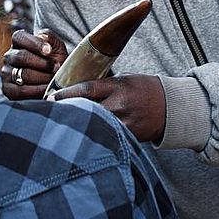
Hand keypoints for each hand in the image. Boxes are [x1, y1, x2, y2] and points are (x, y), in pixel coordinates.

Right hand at [1, 29, 68, 99]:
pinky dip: (37, 90)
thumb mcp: (56, 47)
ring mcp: (6, 73)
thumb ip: (50, 37)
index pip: (19, 37)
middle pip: (21, 57)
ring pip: (22, 74)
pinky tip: (46, 89)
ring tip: (53, 78)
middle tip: (56, 67)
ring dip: (42, 77)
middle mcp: (9, 56)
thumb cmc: (54, 61)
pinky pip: (21, 90)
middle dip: (42, 63)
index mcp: (18, 41)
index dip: (34, 44)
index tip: (49, 51)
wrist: (55, 81)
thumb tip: (43, 37)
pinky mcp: (8, 89)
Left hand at [49, 74, 165, 142]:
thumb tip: (75, 91)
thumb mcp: (123, 80)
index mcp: (118, 87)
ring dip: (78, 126)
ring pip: (94, 126)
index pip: (86, 89)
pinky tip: (81, 138)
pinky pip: (106, 137)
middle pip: (86, 109)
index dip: (66, 94)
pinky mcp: (128, 137)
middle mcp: (120, 105)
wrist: (169, 106)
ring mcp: (124, 123)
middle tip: (49, 114)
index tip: (50, 97)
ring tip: (61, 127)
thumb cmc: (143, 89)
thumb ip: (102, 86)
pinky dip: (93, 136)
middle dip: (67, 111)